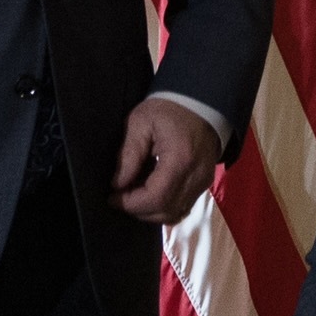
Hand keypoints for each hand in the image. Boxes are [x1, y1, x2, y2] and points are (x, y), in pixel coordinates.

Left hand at [112, 98, 220, 223]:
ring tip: (134, 196)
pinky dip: (163, 207)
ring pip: (174, 214)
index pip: (156, 197)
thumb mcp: (141, 123)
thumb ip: (128, 155)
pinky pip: (182, 207)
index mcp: (180, 160)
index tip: (112, 197)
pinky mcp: (204, 184)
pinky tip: (150, 194)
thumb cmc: (168, 109)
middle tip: (120, 198)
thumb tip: (117, 185)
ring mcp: (203, 183)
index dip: (131, 203)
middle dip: (138, 210)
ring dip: (151, 211)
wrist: (200, 102)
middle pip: (165, 211)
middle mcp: (196, 177)